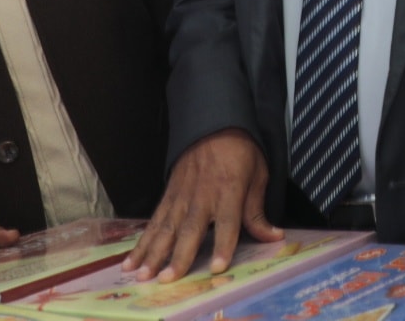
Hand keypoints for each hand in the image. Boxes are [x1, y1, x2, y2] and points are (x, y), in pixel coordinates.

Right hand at [125, 128, 279, 281]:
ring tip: (142, 276)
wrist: (213, 123)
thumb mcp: (258, 175)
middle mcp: (203, 197)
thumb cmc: (240, 152)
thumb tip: (274, 236)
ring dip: (153, 254)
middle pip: (190, 230)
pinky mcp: (168, 196)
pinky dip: (142, 242)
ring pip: (166, 229)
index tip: (217, 268)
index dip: (224, 246)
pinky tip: (131, 261)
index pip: (228, 223)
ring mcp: (181, 196)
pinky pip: (154, 222)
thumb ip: (258, 211)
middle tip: (167, 280)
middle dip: (178, 256)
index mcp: (229, 191)